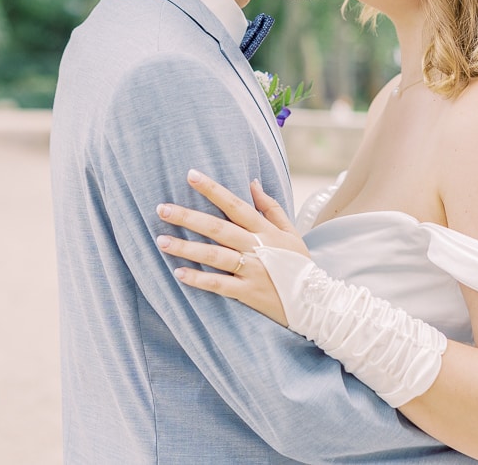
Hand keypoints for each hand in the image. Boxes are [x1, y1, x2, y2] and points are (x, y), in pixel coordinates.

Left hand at [156, 169, 307, 326]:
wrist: (316, 302)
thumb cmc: (300, 265)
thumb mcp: (291, 232)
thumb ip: (271, 208)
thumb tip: (252, 183)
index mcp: (265, 230)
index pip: (235, 204)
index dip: (213, 189)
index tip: (190, 175)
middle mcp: (257, 247)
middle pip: (218, 228)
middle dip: (189, 217)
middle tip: (162, 209)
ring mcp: (253, 270)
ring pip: (215, 256)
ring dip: (187, 248)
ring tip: (161, 241)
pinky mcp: (249, 293)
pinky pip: (220, 285)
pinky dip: (200, 279)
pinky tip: (179, 273)